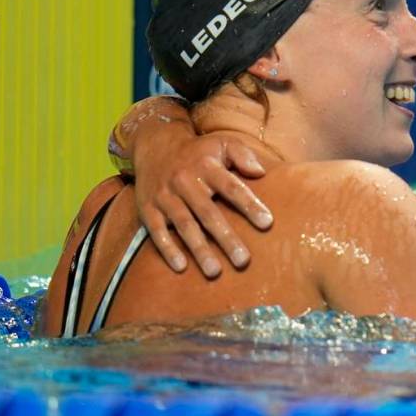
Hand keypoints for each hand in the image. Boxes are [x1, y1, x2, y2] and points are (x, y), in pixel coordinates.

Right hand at [136, 133, 272, 276]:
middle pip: (208, 213)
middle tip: (243, 261)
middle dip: (226, 238)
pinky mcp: (148, 209)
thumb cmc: (199, 152)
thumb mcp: (222, 143)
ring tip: (215, 272)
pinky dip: (167, 249)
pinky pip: (157, 231)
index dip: (249, 205)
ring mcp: (165, 196)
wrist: (155, 146)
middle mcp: (185, 182)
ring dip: (199, 249)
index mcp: (207, 166)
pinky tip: (181, 267)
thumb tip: (261, 172)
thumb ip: (243, 155)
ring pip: (184, 225)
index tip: (267, 223)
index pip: (231, 187)